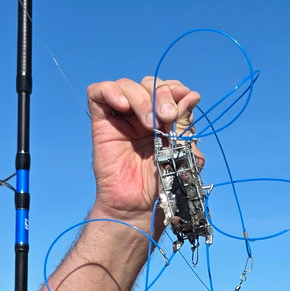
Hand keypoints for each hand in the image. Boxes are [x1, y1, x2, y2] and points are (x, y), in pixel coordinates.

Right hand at [84, 76, 202, 222]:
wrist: (140, 206)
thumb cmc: (163, 184)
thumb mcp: (183, 153)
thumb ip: (185, 125)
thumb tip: (191, 96)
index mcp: (165, 120)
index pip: (169, 88)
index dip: (176, 89)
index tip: (185, 99)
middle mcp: (143, 115)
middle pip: (150, 83)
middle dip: (162, 95)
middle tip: (167, 118)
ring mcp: (122, 117)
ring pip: (127, 85)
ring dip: (143, 98)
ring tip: (150, 124)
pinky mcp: (101, 122)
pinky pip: (99, 92)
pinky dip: (112, 91)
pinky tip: (125, 107)